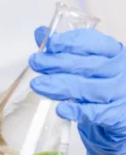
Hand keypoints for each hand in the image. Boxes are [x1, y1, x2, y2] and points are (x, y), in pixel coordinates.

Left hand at [29, 27, 125, 154]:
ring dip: (61, 86)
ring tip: (38, 85)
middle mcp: (120, 70)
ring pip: (89, 88)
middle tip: (36, 62)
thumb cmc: (98, 89)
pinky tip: (61, 108)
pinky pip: (96, 113)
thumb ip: (63, 51)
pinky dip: (78, 111)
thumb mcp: (84, 67)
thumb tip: (39, 33)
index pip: (92, 43)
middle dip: (58, 63)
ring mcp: (120, 93)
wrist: (118, 120)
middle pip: (87, 65)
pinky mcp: (117, 116)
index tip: (48, 44)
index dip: (68, 42)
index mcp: (113, 53)